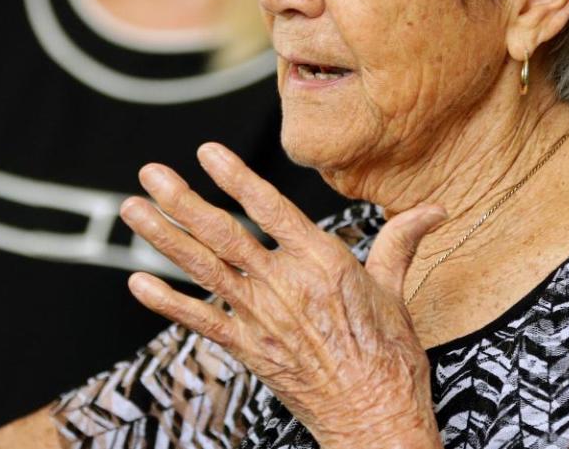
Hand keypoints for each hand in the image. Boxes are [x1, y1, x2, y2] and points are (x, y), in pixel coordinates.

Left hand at [119, 142, 445, 448]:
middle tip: (151, 172)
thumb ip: (401, 240)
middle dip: (182, 200)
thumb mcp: (395, 291)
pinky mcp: (248, 349)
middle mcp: (284, 285)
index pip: (270, 208)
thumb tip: (436, 210)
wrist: (374, 418)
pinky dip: (166, 302)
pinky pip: (199, 321)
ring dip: (163, 238)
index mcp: (322, 262)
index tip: (207, 151)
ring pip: (203, 269)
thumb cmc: (389, 356)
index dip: (236, 177)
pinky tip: (137, 283)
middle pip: (224, 234)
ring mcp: (261, 318)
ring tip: (133, 210)